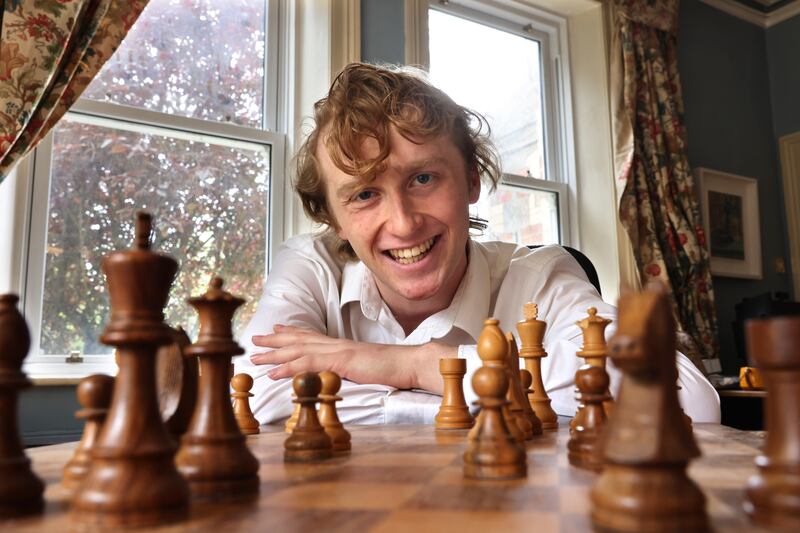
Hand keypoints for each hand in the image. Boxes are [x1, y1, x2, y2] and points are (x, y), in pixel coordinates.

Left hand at [249, 324, 455, 391]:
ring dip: (275, 354)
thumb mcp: (366, 367)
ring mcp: (338, 351)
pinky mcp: (341, 361)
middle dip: (275, 340)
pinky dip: (289, 368)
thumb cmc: (393, 368)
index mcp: (343, 345)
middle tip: (254, 340)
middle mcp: (337, 344)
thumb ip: (350, 368)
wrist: (410, 364)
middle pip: (300, 340)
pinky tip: (274, 373)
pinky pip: (309, 364)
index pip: (313, 336)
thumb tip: (338, 373)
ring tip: (255, 357)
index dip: (292, 332)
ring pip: (299, 350)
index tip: (275, 330)